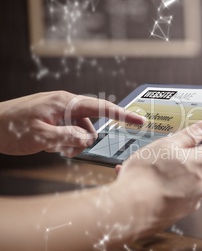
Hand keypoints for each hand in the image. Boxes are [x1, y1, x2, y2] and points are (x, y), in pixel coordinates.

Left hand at [0, 91, 144, 156]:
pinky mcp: (54, 120)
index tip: (139, 121)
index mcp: (65, 102)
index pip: (101, 107)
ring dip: (71, 143)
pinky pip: (69, 133)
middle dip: (82, 140)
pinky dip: (64, 143)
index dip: (122, 114)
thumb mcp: (40, 136)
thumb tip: (88, 139)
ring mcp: (59, 113)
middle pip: (90, 125)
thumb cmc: (8, 127)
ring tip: (50, 146)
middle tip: (62, 148)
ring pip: (79, 132)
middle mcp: (65, 105)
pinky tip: (48, 145)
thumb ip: (68, 137)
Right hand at [112, 121, 201, 237]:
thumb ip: (188, 136)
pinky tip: (146, 186)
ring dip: (172, 174)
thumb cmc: (145, 175)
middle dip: (184, 158)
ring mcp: (192, 201)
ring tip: (147, 171)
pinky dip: (165, 189)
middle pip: (199, 165)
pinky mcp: (180, 213)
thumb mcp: (165, 145)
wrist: (128, 211)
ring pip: (185, 181)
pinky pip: (176, 195)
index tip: (199, 136)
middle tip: (162, 155)